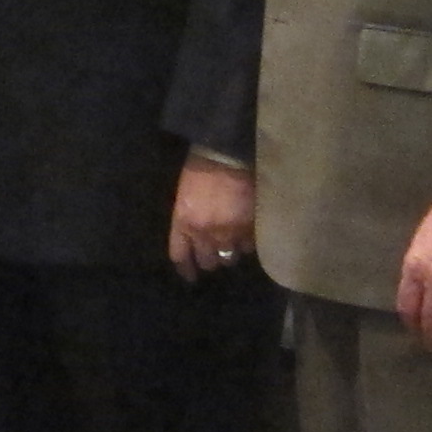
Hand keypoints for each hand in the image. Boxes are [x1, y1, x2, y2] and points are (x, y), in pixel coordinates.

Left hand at [167, 156, 255, 283]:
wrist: (228, 155)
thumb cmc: (201, 168)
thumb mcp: (184, 194)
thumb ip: (188, 218)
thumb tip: (196, 234)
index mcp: (183, 223)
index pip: (180, 256)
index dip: (186, 269)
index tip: (191, 276)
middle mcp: (204, 234)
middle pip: (208, 262)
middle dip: (211, 260)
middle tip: (215, 255)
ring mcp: (229, 233)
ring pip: (230, 257)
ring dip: (230, 252)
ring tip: (233, 244)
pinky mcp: (250, 229)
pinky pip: (249, 247)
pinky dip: (248, 243)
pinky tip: (249, 236)